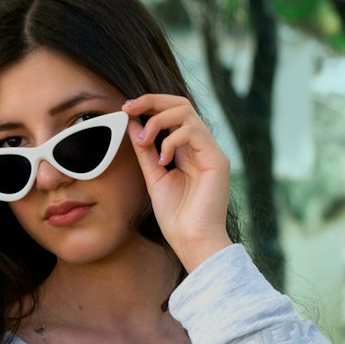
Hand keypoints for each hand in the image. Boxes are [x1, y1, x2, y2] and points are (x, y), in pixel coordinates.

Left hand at [122, 92, 232, 272]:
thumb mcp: (154, 177)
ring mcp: (211, 152)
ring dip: (158, 121)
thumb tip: (133, 123)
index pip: (173, 114)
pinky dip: (171, 139)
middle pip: (181, 104)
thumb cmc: (177, 218)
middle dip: (152, 101)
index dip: (150, 106)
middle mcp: (202, 147)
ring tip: (143, 142)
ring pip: (186, 112)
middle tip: (129, 107)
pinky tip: (162, 159)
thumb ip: (146, 151)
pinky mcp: (217, 160)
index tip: (126, 109)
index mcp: (189, 151)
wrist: (192, 242)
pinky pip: (193, 132)